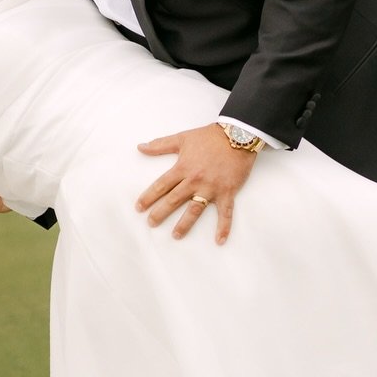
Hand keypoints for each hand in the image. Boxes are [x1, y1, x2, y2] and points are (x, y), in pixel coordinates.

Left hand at [136, 124, 259, 243]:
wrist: (237, 135)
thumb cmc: (209, 136)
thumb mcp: (182, 138)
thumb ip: (160, 145)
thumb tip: (140, 147)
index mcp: (183, 168)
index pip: (161, 185)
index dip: (148, 197)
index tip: (139, 207)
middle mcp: (195, 180)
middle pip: (174, 200)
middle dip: (160, 213)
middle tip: (151, 223)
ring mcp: (211, 188)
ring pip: (194, 210)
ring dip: (184, 224)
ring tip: (176, 235)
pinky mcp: (227, 192)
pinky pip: (225, 213)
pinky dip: (224, 227)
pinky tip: (219, 240)